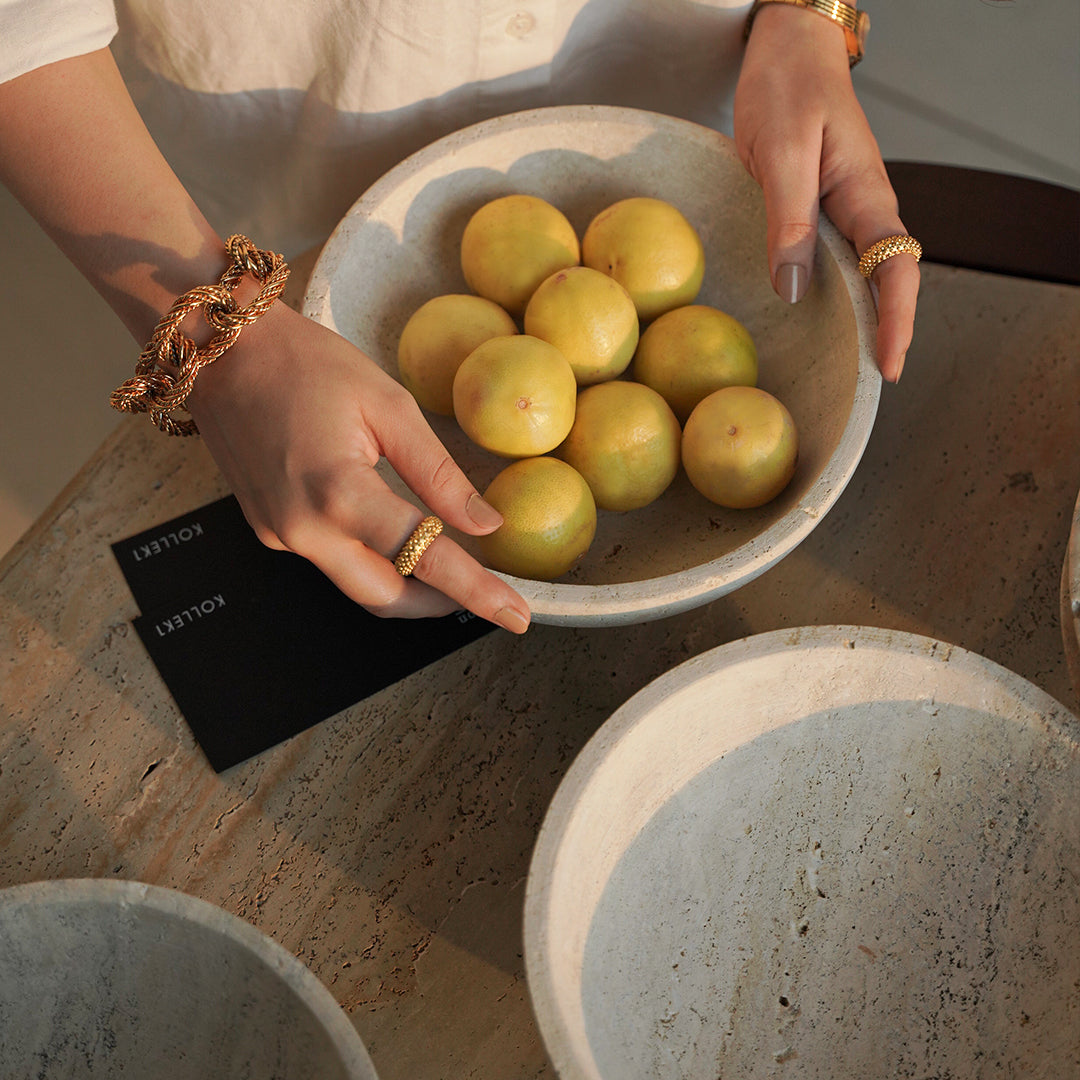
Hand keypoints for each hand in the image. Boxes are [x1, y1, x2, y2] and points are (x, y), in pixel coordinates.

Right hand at [187, 301, 531, 631]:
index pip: (425, 559)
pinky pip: (330, 560)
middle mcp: (303, 529)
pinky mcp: (268, 529)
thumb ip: (439, 474)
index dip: (477, 591)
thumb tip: (485, 524)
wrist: (219, 352)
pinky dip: (369, 559)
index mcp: (339, 494)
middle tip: (483, 587)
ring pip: (356, 586)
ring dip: (405, 584)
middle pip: (386, 596)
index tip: (518, 616)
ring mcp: (279, 534)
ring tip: (448, 564)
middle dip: (440, 601)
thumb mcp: (389, 405)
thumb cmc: (305, 363)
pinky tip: (393, 533)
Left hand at [734, 3, 918, 381]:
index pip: (895, 269)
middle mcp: (861, 208)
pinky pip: (832, 259)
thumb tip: (794, 288)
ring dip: (861, 316)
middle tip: (873, 382)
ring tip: (850, 364)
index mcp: (865, 194)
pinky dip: (832, 292)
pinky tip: (815, 316)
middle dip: (886, 330)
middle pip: (887, 280)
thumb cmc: (788, 88)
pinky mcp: (817, 210)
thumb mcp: (782, 152)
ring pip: (862, 273)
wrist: (786, 50)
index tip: (889, 364)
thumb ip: (789, 219)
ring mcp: (841, 210)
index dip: (895, 320)